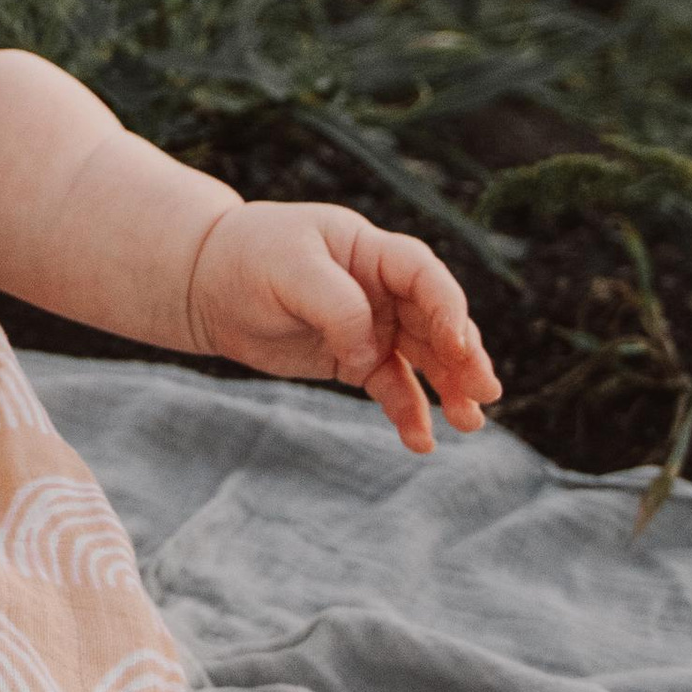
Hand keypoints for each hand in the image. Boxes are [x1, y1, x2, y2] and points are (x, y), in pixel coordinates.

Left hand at [186, 200, 500, 455]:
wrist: (207, 283)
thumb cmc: (248, 258)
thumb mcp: (288, 269)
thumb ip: (336, 305)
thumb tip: (368, 354)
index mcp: (370, 250)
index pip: (423, 275)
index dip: (447, 308)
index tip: (458, 345)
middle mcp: (382, 287)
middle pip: (436, 322)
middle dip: (464, 357)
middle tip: (485, 393)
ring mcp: (372, 325)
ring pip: (424, 359)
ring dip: (449, 389)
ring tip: (469, 424)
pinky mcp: (354, 359)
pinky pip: (391, 388)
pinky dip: (408, 413)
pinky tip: (420, 441)